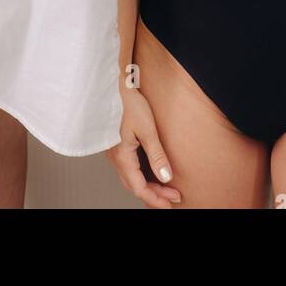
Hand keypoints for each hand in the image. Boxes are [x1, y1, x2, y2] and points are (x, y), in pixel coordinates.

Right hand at [106, 85, 181, 208]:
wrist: (113, 84)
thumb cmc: (128, 103)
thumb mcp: (147, 129)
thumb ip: (156, 155)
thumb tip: (166, 178)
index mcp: (122, 157)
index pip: (139, 188)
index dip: (156, 198)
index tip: (172, 202)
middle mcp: (115, 158)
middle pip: (134, 186)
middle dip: (154, 194)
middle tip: (173, 198)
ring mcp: (114, 152)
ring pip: (131, 177)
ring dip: (148, 185)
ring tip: (165, 188)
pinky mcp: (116, 144)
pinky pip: (129, 168)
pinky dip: (141, 175)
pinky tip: (151, 171)